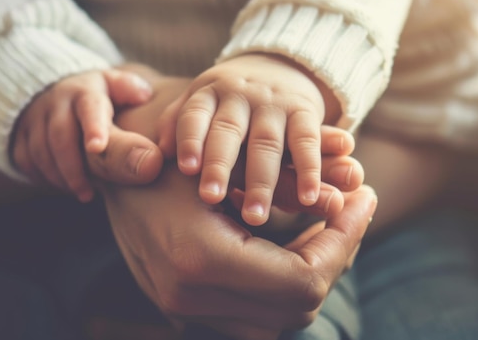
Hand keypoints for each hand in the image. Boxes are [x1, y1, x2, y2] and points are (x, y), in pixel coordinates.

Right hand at [12, 68, 162, 201]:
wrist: (55, 91)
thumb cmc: (98, 96)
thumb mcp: (115, 86)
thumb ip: (130, 90)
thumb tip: (143, 95)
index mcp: (85, 91)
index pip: (89, 107)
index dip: (93, 127)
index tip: (97, 148)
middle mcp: (56, 101)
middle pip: (60, 136)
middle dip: (74, 168)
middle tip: (89, 192)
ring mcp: (34, 117)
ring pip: (40, 151)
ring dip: (60, 177)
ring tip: (82, 192)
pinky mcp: (19, 134)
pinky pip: (25, 159)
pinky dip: (43, 177)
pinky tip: (63, 185)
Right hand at [103, 165, 376, 339]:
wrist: (112, 180)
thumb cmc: (167, 157)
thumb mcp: (222, 157)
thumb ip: (290, 180)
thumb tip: (355, 193)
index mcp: (201, 260)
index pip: (304, 279)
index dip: (345, 242)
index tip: (364, 201)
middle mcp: (191, 298)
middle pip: (297, 306)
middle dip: (336, 256)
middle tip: (351, 211)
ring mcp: (185, 311)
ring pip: (279, 319)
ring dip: (312, 274)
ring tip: (327, 228)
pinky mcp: (184, 311)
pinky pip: (253, 316)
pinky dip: (282, 286)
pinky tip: (292, 246)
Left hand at [116, 76, 360, 218]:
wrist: (277, 64)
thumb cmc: (228, 100)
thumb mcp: (200, 101)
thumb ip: (177, 124)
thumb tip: (156, 152)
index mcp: (207, 94)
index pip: (194, 115)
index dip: (189, 139)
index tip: (185, 169)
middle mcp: (239, 95)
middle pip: (227, 131)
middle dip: (219, 164)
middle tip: (210, 198)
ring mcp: (273, 103)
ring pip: (266, 143)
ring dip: (262, 180)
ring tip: (254, 217)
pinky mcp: (305, 111)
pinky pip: (307, 142)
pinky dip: (310, 170)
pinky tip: (309, 198)